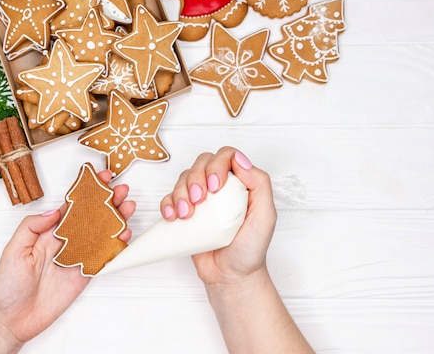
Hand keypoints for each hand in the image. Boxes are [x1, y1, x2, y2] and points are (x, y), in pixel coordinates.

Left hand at [0, 170, 134, 343]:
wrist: (12, 319)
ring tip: (129, 207)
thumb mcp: (14, 249)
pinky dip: (116, 247)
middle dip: (108, 201)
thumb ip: (32, 226)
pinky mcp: (84, 275)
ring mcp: (76, 258)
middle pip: (92, 217)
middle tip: (122, 189)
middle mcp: (65, 242)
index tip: (100, 177)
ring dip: (116, 220)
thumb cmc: (7, 284)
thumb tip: (55, 211)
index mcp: (48, 231)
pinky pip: (103, 258)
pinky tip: (124, 235)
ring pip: (101, 234)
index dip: (87, 191)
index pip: (72, 205)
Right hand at [159, 146, 275, 284]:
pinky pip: (169, 197)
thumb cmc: (250, 249)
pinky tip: (172, 217)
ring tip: (186, 215)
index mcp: (240, 182)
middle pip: (202, 162)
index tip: (215, 187)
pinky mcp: (185, 212)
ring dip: (181, 192)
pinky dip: (167, 204)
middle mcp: (220, 186)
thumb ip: (260, 184)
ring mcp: (201, 199)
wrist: (231, 276)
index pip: (226, 156)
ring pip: (184, 177)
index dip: (217, 165)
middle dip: (196, 178)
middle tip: (200, 201)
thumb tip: (239, 160)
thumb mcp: (266, 216)